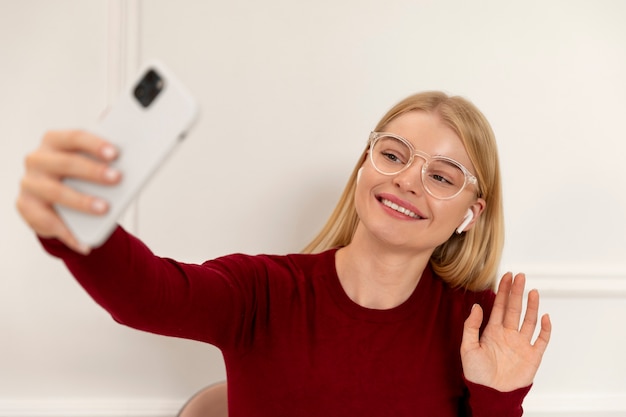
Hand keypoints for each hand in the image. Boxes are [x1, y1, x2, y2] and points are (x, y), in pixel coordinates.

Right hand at [16, 130, 120, 253]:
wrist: (56, 201)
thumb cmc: (79, 177)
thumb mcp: (90, 166)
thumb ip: (104, 164)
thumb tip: (130, 169)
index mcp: (55, 141)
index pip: (75, 137)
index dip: (95, 144)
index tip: (115, 154)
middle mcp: (38, 159)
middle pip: (66, 163)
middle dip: (93, 171)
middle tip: (117, 178)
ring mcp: (30, 183)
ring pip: (57, 192)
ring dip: (82, 201)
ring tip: (105, 209)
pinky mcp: (26, 206)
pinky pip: (48, 222)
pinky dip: (69, 234)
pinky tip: (86, 244)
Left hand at [460, 272, 550, 391]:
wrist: (491, 394)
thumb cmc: (477, 373)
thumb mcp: (468, 348)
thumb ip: (471, 327)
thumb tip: (477, 306)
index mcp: (493, 331)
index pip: (500, 306)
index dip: (503, 291)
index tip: (507, 276)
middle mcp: (508, 334)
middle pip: (515, 308)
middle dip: (517, 292)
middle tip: (520, 276)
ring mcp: (522, 344)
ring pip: (529, 320)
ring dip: (531, 306)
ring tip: (532, 291)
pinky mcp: (533, 355)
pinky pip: (542, 339)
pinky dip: (545, 328)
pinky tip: (545, 316)